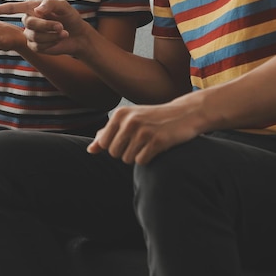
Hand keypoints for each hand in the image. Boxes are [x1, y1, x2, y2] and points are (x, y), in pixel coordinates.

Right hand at [0, 0, 90, 55]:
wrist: (78, 35)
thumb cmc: (70, 17)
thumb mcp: (63, 6)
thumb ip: (50, 3)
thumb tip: (37, 10)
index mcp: (31, 8)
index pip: (10, 9)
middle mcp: (28, 21)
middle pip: (28, 22)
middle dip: (46, 24)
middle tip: (60, 25)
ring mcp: (31, 35)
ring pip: (34, 35)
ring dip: (51, 34)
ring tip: (63, 31)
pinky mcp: (37, 46)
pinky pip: (39, 45)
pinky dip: (52, 42)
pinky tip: (60, 39)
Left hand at [87, 101, 201, 164]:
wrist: (185, 114)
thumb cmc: (153, 118)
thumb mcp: (129, 120)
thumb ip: (107, 134)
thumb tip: (90, 150)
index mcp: (120, 115)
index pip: (104, 144)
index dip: (115, 146)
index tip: (128, 138)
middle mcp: (130, 121)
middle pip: (114, 153)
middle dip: (126, 152)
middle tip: (140, 141)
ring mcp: (143, 131)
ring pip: (127, 159)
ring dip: (137, 155)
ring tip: (149, 142)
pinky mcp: (157, 141)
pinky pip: (141, 162)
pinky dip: (148, 158)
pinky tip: (156, 147)